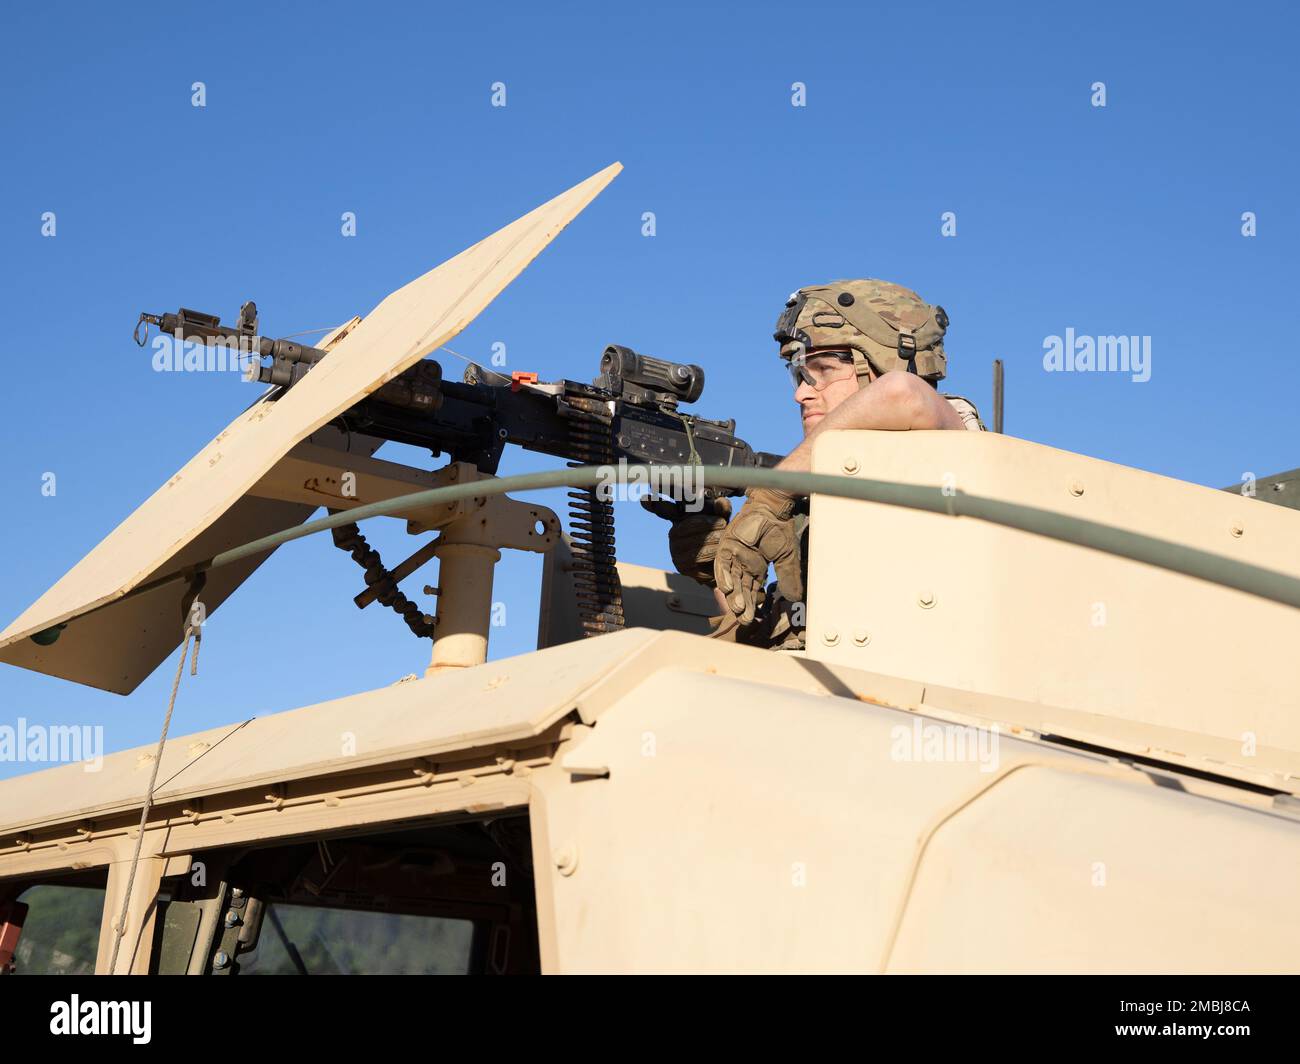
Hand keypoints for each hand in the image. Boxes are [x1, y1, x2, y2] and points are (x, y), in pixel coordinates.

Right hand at [640, 494, 732, 586]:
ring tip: (723, 536)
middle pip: (685, 525)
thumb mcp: (722, 519)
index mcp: (680, 517)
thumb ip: (721, 510)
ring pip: (692, 540)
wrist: (725, 564)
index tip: (644, 498)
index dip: (653, 503)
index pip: (663, 508)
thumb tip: (721, 502)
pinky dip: (710, 551)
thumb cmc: (720, 536)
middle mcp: (674, 532)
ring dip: (711, 538)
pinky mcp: (681, 565)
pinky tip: (717, 551)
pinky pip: (695, 556)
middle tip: (722, 523)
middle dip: (705, 524)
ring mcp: (675, 549)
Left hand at [713, 488, 801, 625]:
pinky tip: (728, 588)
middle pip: (740, 589)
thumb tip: (795, 598)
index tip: (752, 620)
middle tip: (744, 619)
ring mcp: (733, 555)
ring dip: (733, 594)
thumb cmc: (779, 531)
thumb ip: (788, 577)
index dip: (752, 606)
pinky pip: (723, 563)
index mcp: (756, 570)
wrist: (772, 510)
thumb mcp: (786, 558)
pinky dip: (724, 575)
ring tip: (738, 607)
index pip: (752, 592)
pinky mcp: (726, 545)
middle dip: (742, 605)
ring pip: (731, 579)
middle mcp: (742, 565)